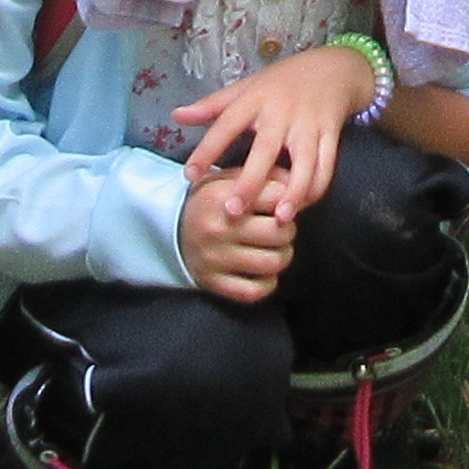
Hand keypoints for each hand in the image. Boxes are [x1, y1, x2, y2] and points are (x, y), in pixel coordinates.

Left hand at [165, 44, 367, 225]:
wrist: (333, 68)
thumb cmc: (281, 81)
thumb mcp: (245, 87)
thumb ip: (211, 105)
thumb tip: (176, 115)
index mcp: (255, 99)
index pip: (225, 124)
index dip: (207, 150)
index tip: (190, 175)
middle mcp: (282, 112)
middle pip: (265, 150)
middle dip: (250, 182)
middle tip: (232, 211)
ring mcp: (308, 124)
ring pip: (304, 162)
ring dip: (293, 192)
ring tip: (279, 219)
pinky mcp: (331, 134)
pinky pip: (326, 166)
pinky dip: (315, 189)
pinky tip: (302, 207)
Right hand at [177, 161, 297, 302]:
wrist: (169, 229)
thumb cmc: (211, 202)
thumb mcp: (229, 179)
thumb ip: (265, 177)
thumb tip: (300, 184)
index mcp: (222, 197)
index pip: (276, 197)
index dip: (288, 200)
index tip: (284, 204)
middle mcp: (218, 228)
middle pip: (279, 232)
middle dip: (288, 229)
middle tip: (281, 228)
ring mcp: (215, 258)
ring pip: (272, 262)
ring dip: (282, 256)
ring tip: (276, 248)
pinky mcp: (213, 282)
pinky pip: (253, 291)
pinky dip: (267, 283)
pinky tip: (264, 271)